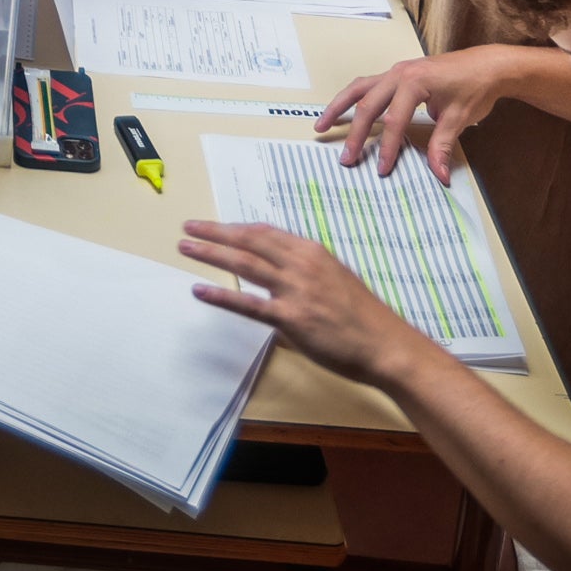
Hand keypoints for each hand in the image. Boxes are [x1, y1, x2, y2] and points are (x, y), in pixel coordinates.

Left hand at [178, 220, 430, 385]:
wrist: (385, 344)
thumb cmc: (363, 317)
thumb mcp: (336, 278)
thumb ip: (308, 271)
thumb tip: (283, 269)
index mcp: (312, 252)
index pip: (265, 233)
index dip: (237, 228)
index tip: (216, 226)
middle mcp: (301, 264)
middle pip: (249, 241)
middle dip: (215, 232)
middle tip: (188, 227)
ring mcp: (295, 290)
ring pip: (244, 264)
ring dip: (211, 253)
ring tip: (185, 248)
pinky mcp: (291, 318)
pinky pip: (248, 305)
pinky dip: (221, 295)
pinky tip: (200, 290)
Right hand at [312, 48, 520, 182]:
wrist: (489, 65)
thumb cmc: (475, 87)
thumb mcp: (460, 118)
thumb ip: (442, 146)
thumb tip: (438, 175)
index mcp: (414, 82)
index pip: (394, 120)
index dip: (387, 147)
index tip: (381, 169)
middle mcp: (399, 73)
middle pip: (369, 105)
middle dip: (356, 134)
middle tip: (346, 159)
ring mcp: (396, 71)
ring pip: (359, 88)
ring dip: (340, 107)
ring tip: (321, 126)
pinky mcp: (398, 74)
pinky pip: (368, 85)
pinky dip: (353, 98)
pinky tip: (345, 111)